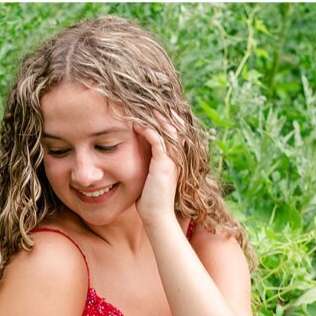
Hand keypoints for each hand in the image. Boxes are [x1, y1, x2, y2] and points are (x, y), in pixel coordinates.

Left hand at [132, 113, 180, 228]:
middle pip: (175, 125)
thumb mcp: (150, 175)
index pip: (175, 130)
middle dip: (163, 111)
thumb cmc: (151, 198)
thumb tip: (138, 152)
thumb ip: (149, 161)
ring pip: (167, 129)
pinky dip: (147, 130)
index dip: (167, 117)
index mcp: (176, 157)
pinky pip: (158, 140)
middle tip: (148, 100)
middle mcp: (178, 156)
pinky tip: (136, 125)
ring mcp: (173, 159)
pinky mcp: (165, 164)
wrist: (157, 215)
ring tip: (141, 107)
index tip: (152, 107)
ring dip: (154, 117)